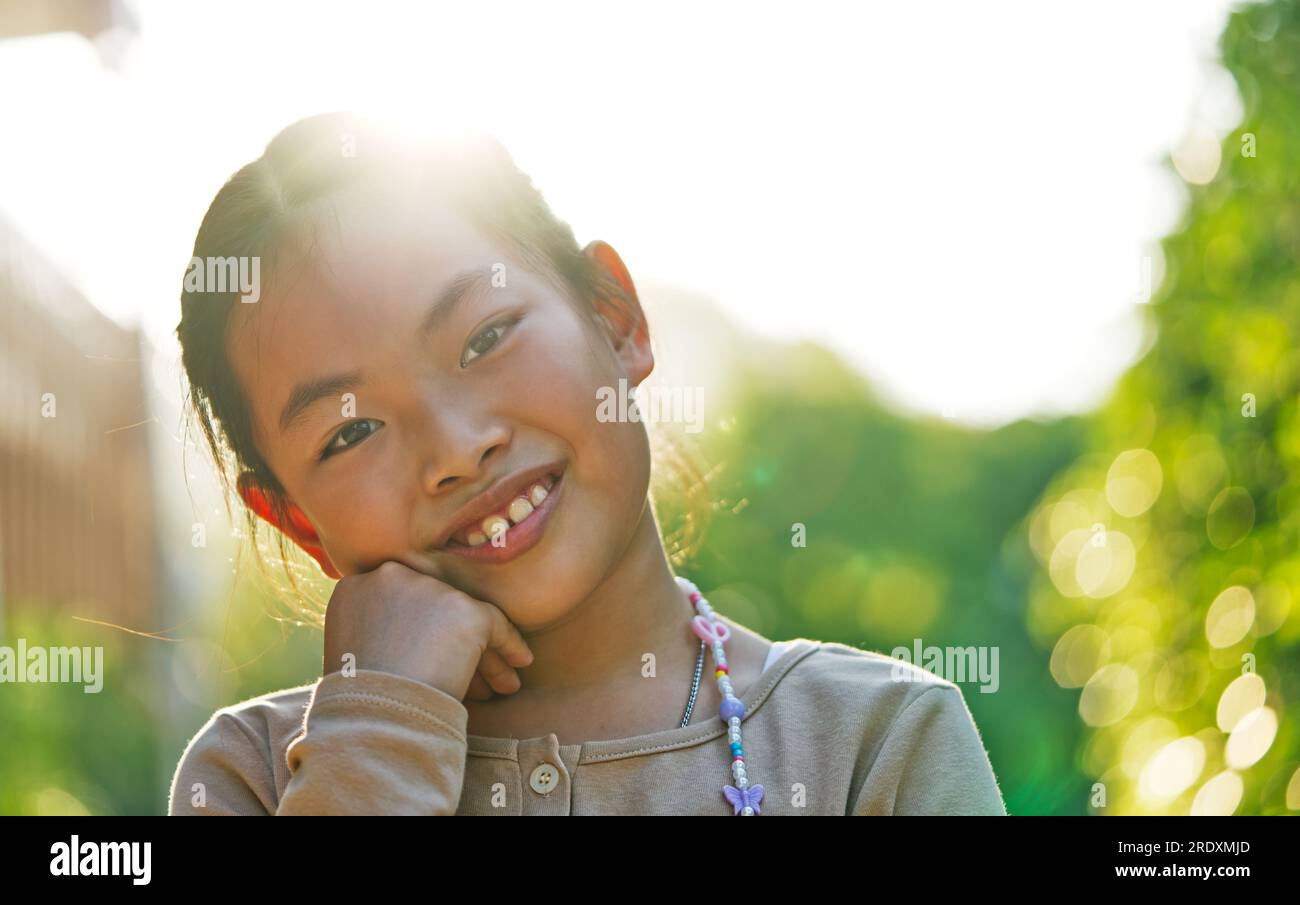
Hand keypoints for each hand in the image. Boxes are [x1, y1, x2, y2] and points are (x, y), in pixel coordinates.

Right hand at [322, 560, 532, 701]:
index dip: (418, 630)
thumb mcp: (346, 653)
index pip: (400, 602)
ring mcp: (431, 590)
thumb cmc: (356, 700)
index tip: (428, 656)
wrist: (374, 715)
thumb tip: (393, 639)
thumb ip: (369, 631)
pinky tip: (519, 663)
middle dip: (450, 639)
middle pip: (434, 607)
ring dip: (483, 651)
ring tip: (498, 683)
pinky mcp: (465, 610)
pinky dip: (510, 646)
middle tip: (466, 671)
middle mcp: (393, 577)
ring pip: (465, 619)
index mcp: (357, 586)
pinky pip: (496, 626)